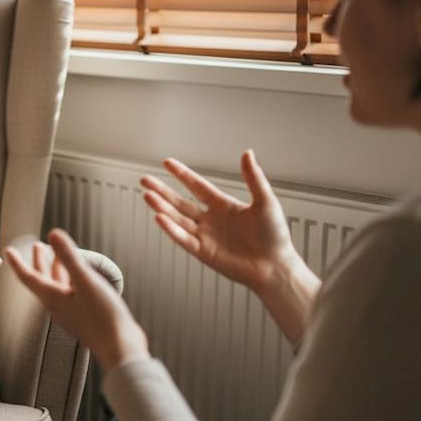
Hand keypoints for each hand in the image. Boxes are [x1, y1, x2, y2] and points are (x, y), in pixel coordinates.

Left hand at [5, 228, 147, 370]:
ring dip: (55, 269)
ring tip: (56, 255)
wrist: (119, 347)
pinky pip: (70, 293)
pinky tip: (77, 276)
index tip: (8, 250)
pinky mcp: (83, 316)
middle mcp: (57, 305)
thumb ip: (68, 257)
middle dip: (39, 262)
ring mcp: (70, 312)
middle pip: (42, 280)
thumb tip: (52, 234)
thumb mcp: (85, 280)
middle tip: (36, 245)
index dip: (18, 263)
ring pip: (57, 286)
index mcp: (52, 297)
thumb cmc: (102, 315)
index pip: (29, 277)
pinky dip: (69, 279)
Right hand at [141, 150, 318, 345]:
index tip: (167, 163)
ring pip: (178, 219)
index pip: (197, 186)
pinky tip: (159, 217)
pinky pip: (183, 238)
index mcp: (224, 205)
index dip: (182, 174)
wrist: (275, 267)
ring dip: (162, 207)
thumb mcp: (265, 201)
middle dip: (162, 191)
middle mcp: (211, 220)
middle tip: (145, 180)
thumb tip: (247, 153)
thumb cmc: (275, 236)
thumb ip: (253, 178)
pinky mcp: (203, 252)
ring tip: (147, 195)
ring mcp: (205, 236)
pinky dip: (171, 229)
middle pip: (181, 202)